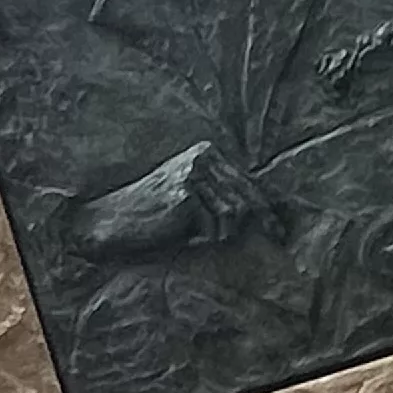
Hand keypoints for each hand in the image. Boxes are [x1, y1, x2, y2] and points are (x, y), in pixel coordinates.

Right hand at [81, 140, 280, 254]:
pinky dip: (204, 237)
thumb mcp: (191, 197)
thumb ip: (222, 197)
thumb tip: (263, 217)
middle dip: (262, 221)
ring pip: (234, 213)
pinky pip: (215, 226)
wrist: (114, 221)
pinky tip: (184, 235)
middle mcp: (202, 158)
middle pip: (246, 195)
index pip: (246, 181)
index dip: (265, 207)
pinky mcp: (186, 195)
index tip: (279, 229)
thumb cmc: (153, 215)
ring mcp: (194, 175)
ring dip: (221, 233)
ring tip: (200, 237)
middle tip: (277, 239)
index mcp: (206, 153)